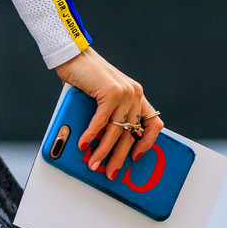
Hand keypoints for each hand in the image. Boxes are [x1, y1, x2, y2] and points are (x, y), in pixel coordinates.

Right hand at [54, 47, 163, 181]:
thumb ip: (110, 114)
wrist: (73, 54)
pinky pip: (101, 122)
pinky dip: (91, 136)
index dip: (147, 143)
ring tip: (94, 163)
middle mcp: (135, 93)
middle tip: (111, 172)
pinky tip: (84, 145)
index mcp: (136, 95)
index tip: (136, 157)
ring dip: (103, 151)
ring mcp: (124, 92)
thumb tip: (103, 144)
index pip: (153, 123)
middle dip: (120, 157)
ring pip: (116, 132)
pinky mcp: (110, 93)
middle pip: (131, 134)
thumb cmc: (86, 77)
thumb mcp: (104, 97)